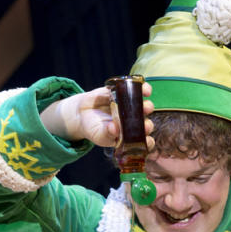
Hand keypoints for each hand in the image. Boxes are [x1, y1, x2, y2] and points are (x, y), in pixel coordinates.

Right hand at [40, 83, 154, 148]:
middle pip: (146, 124)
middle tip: (145, 125)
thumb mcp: (98, 135)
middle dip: (148, 125)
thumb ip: (107, 133)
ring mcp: (130, 108)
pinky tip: (145, 91)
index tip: (147, 140)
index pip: (142, 141)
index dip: (147, 141)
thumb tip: (114, 129)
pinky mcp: (125, 94)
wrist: (83, 113)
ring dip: (148, 107)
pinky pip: (138, 91)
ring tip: (146, 107)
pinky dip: (143, 89)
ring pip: (144, 107)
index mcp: (128, 136)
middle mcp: (132, 122)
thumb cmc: (93, 128)